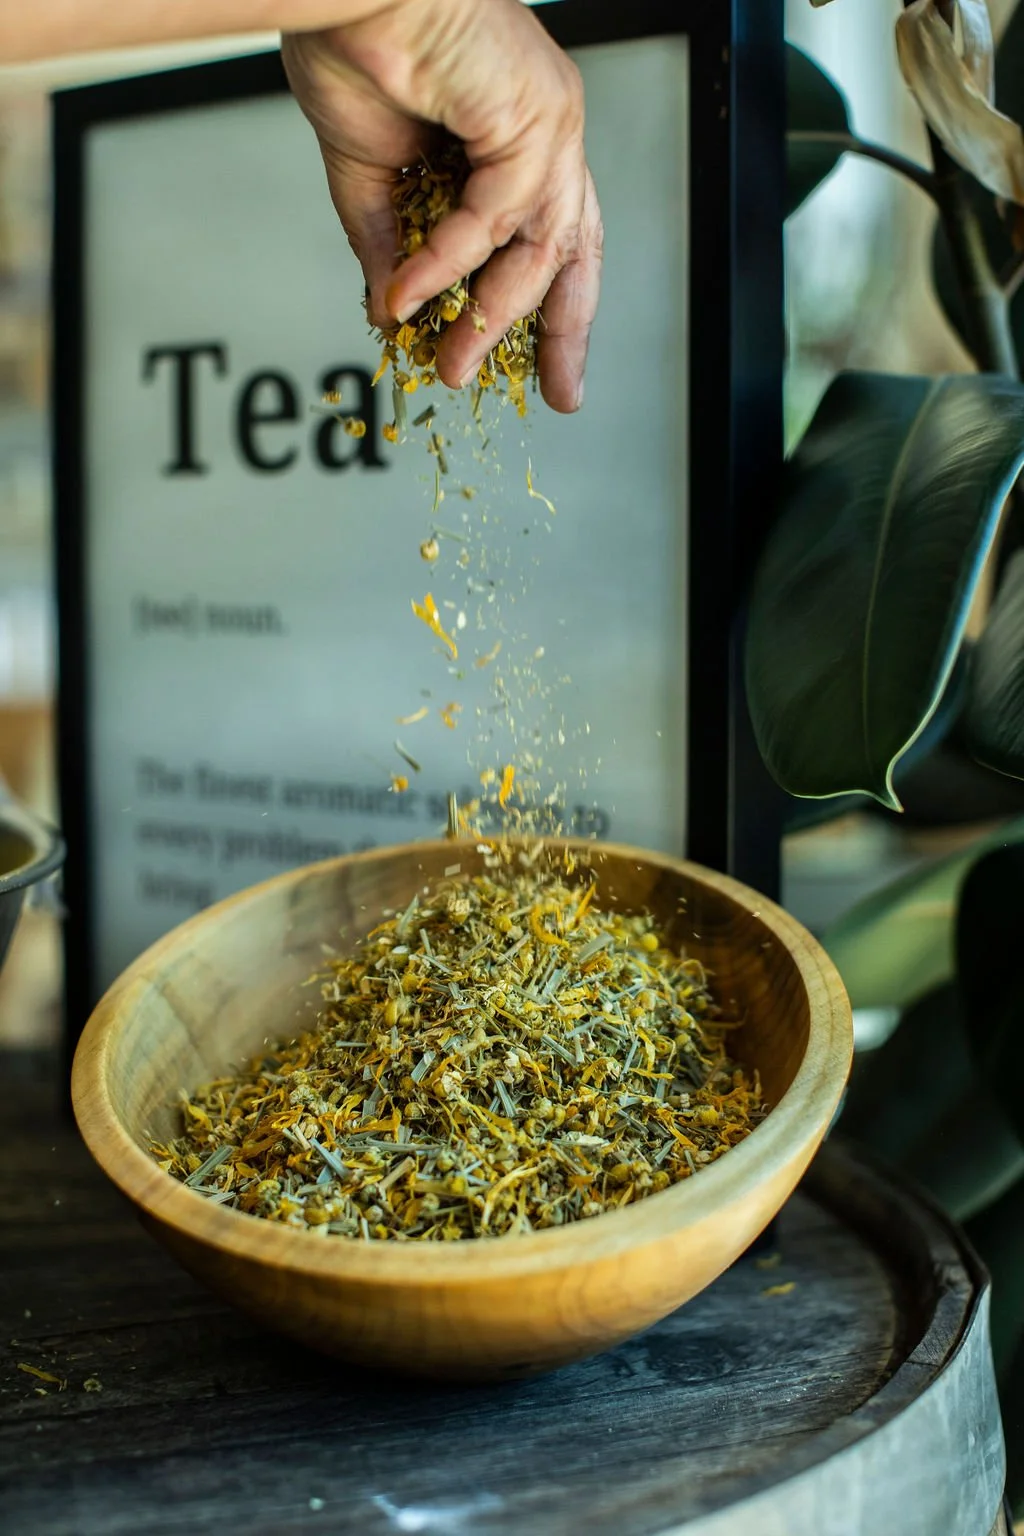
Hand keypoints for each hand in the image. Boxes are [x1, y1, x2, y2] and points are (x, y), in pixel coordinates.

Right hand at [281, 0, 601, 411]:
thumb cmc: (357, 46)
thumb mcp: (370, 177)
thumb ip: (388, 246)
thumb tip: (390, 313)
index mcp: (515, 140)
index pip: (551, 238)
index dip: (552, 310)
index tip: (548, 373)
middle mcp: (544, 132)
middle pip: (574, 251)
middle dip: (566, 330)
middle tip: (556, 394)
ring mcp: (547, 122)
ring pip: (539, 246)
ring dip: (491, 316)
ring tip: (451, 366)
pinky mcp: (532, 114)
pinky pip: (495, 216)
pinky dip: (447, 263)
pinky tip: (408, 295)